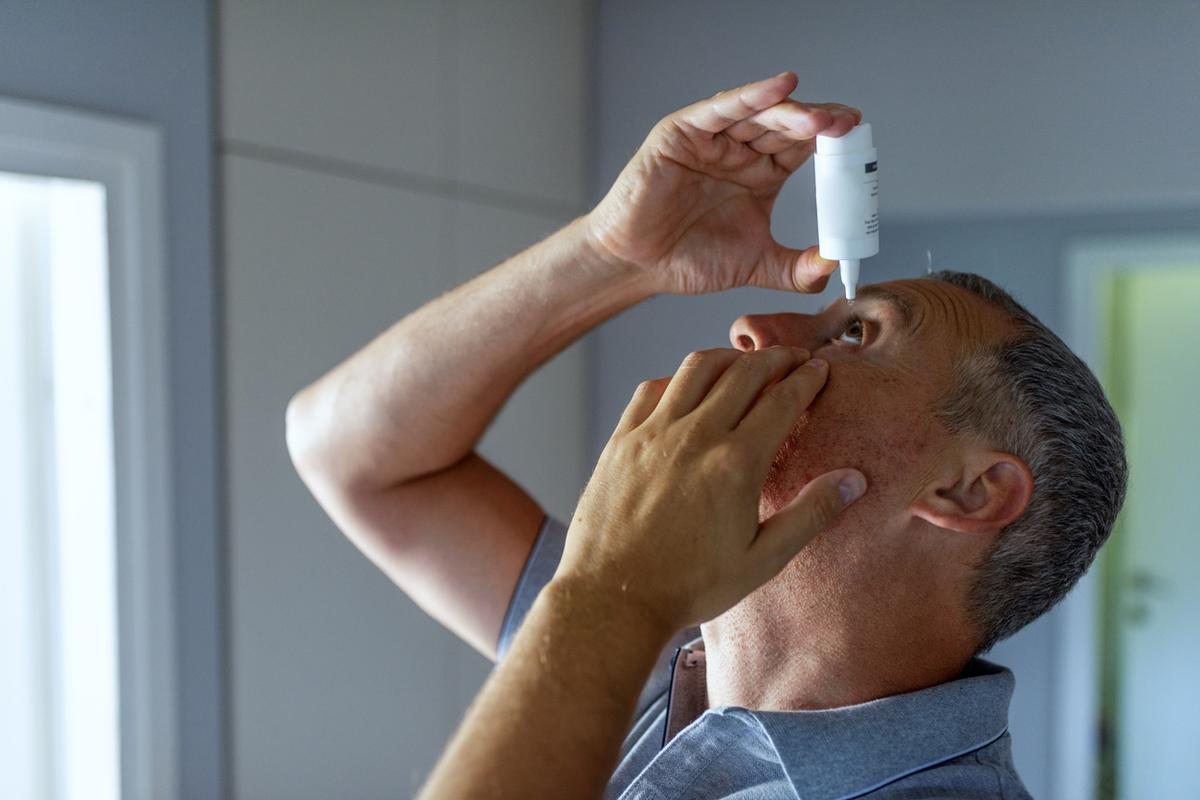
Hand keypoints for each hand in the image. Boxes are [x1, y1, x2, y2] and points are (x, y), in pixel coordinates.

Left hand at [555, 346, 866, 634]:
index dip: (807, 379)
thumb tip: (853, 480)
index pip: (782, 400)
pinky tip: (688, 386)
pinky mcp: (622, 440)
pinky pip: (652, 388)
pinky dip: (678, 377)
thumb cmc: (688, 586)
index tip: (820, 369)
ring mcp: (653, 433)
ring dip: (728, 358)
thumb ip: (811, 515)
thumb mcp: (762, 560)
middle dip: (775, 358)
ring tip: (745, 362)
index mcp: (735, 463)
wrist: (613, 597)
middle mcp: (695, 436)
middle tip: (792, 357)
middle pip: (744, 373)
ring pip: (696, 368)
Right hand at [584, 72, 861, 295]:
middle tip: (847, 125)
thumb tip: (835, 265)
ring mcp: (713, 139)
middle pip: (787, 125)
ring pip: (759, 114)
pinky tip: (782, 88)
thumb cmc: (688, 260)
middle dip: (819, 123)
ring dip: (793, 112)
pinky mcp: (683, 132)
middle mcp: (740, 150)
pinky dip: (751, 95)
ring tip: (821, 120)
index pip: (804, 147)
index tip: (859, 142)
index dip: (831, 141)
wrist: (638, 266)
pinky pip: (721, 108)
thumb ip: (796, 268)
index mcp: (762, 174)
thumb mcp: (756, 265)